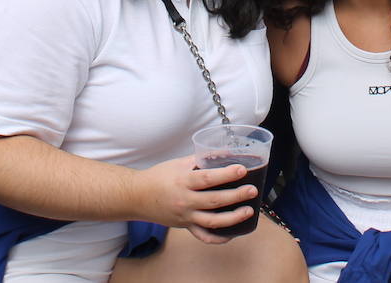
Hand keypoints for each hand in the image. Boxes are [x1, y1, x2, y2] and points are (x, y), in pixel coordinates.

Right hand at [134, 156, 257, 243]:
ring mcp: (185, 216)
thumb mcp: (178, 163)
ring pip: (212, 222)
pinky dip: (218, 237)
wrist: (137, 196)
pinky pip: (203, 236)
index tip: (241, 169)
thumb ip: (200, 159)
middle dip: (236, 196)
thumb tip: (223, 152)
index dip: (226, 174)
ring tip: (248, 211)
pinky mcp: (185, 226)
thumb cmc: (158, 177)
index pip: (206, 178)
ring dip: (233, 218)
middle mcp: (184, 201)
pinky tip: (232, 233)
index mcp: (182, 182)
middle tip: (252, 190)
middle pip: (214, 201)